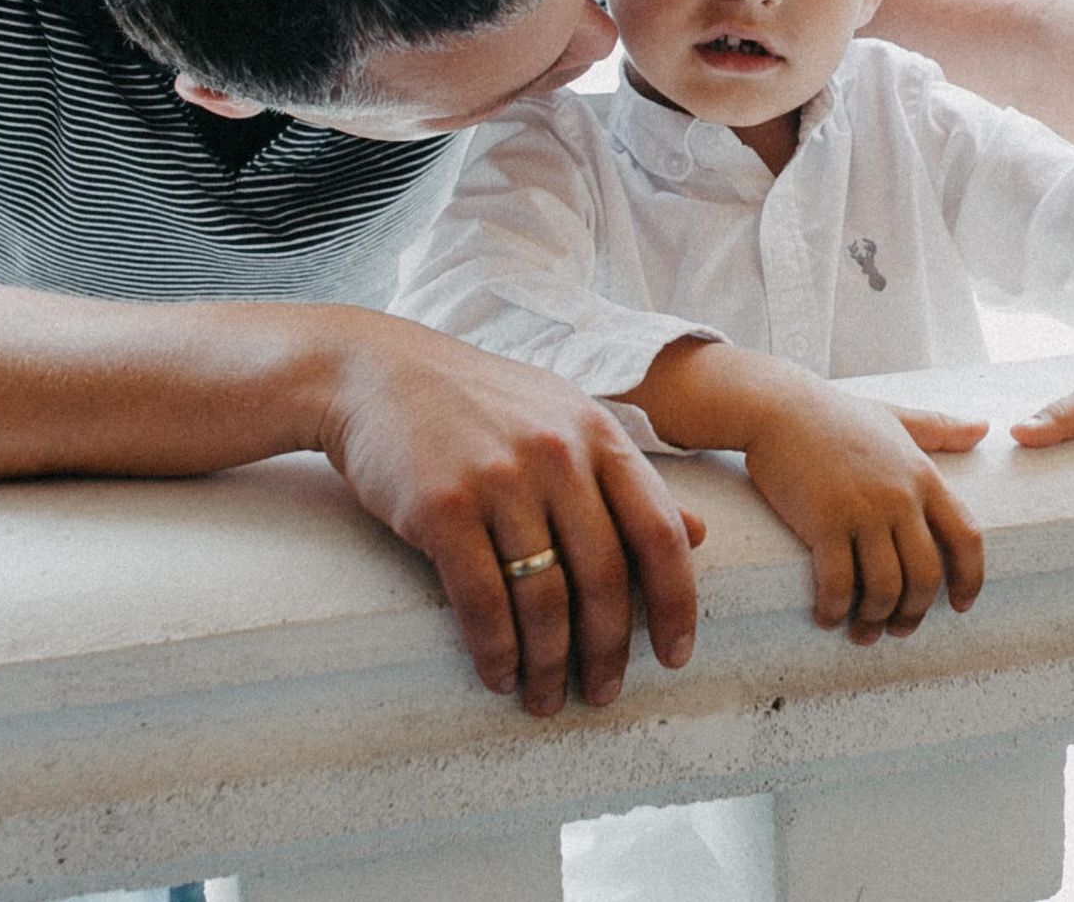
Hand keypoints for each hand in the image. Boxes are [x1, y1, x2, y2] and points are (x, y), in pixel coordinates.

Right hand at [316, 314, 703, 717]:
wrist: (374, 373)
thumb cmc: (477, 403)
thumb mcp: (563, 419)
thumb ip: (626, 477)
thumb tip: (699, 533)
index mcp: (597, 434)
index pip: (659, 531)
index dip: (676, 602)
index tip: (674, 656)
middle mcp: (556, 453)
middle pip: (605, 575)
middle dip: (609, 649)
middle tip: (604, 693)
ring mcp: (499, 478)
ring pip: (544, 597)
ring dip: (550, 664)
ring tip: (546, 699)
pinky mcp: (442, 505)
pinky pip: (482, 600)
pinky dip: (496, 650)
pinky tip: (498, 675)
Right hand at [740, 388, 987, 644]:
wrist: (778, 407)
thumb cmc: (836, 414)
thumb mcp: (895, 417)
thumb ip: (940, 427)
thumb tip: (984, 427)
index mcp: (923, 476)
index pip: (967, 538)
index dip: (970, 579)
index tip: (960, 605)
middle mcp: (900, 497)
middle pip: (926, 574)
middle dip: (915, 612)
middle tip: (899, 629)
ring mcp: (863, 511)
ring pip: (886, 587)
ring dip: (875, 619)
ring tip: (861, 632)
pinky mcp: (825, 522)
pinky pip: (839, 583)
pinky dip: (835, 609)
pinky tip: (827, 617)